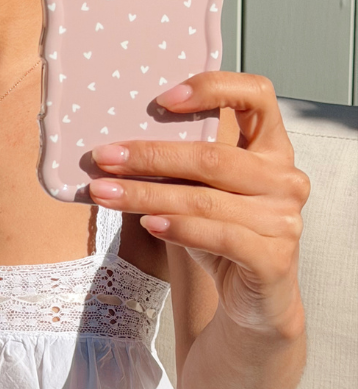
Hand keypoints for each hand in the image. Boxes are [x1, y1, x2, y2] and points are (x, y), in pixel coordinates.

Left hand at [88, 73, 309, 335]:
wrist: (250, 300)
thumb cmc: (218, 233)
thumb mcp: (198, 190)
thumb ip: (177, 164)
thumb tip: (113, 147)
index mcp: (271, 148)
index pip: (256, 95)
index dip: (212, 88)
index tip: (162, 99)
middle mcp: (285, 178)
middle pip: (212, 156)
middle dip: (150, 156)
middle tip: (103, 157)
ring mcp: (284, 219)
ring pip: (205, 199)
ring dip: (146, 195)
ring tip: (104, 193)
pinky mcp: (274, 259)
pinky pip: (220, 237)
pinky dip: (179, 228)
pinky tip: (148, 224)